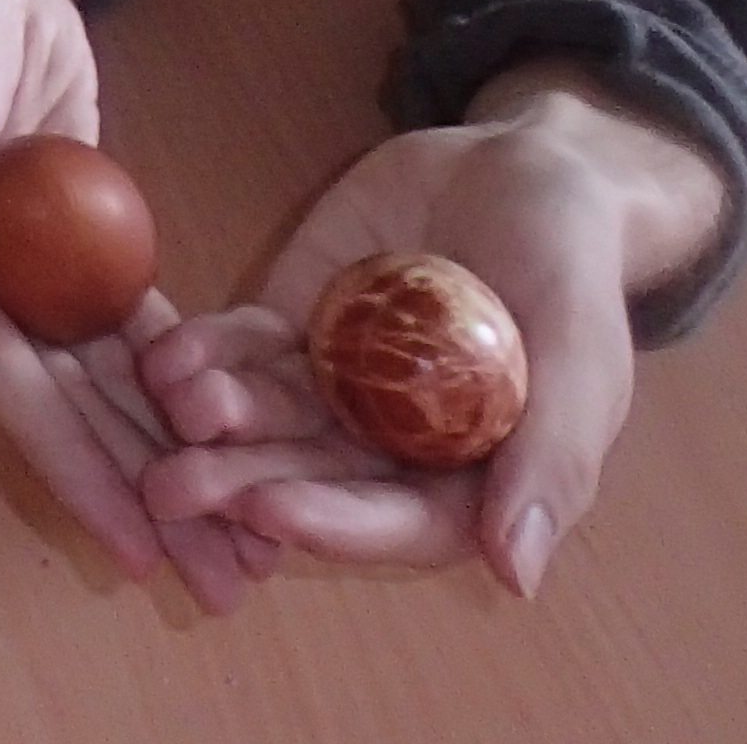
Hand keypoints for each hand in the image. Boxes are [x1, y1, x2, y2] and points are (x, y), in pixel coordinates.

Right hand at [0, 0, 272, 613]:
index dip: (70, 467)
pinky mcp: (60, 230)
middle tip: (223, 580)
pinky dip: (164, 368)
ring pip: (91, 374)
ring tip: (241, 540)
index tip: (142, 548)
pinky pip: (116, 316)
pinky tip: (223, 427)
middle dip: (135, 488)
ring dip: (159, 450)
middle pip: (51, 400)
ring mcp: (5, 259)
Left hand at [140, 69, 726, 598]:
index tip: (272, 512)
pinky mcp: (294, 321)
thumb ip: (550, 458)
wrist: (518, 171)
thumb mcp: (582, 355)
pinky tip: (163, 356)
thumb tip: (518, 576)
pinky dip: (202, 354)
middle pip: (312, 478)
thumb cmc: (569, 270)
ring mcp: (334, 383)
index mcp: (465, 478)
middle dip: (244, 483)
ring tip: (171, 408)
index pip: (396, 522)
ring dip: (213, 421)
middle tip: (175, 486)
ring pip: (266, 418)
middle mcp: (388, 446)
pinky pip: (243, 347)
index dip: (334, 523)